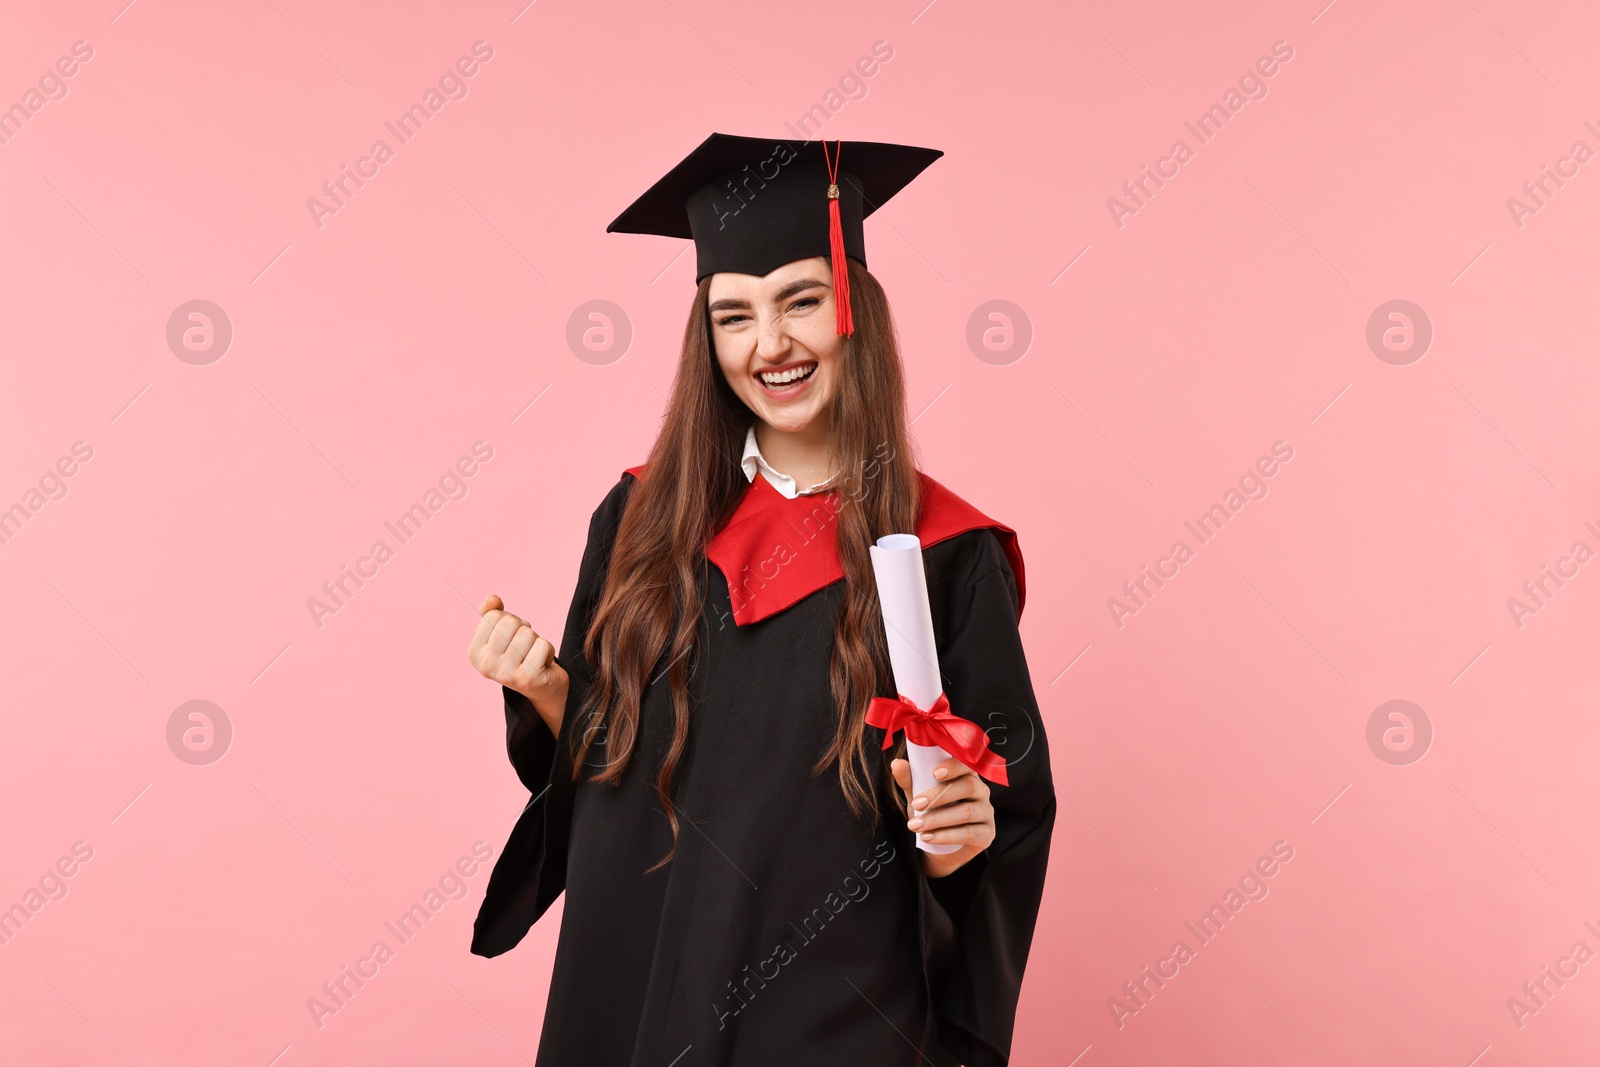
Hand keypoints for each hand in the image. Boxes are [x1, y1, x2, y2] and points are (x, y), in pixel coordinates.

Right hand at [468, 595, 568, 734]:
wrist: (542, 686)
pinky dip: (549, 650)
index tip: (513, 637)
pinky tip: (543, 663)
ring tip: (534, 655)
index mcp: (474, 653)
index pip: (493, 617)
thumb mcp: (502, 633)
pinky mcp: (528, 679)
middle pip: (509, 623)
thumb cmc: (520, 654)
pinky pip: (543, 645)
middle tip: (526, 646)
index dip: (509, 621)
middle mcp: (486, 666)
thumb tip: (493, 599)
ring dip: (536, 640)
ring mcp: (506, 674)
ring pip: (527, 633)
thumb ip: (493, 613)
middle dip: (523, 629)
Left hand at [890, 756, 994, 877]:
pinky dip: (946, 836)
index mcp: (967, 775)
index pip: (966, 764)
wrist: (940, 847)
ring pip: (967, 811)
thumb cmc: (932, 813)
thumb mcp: (918, 796)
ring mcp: (986, 813)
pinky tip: (928, 837)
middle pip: (968, 786)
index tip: (934, 773)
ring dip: (938, 818)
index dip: (953, 767)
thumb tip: (897, 764)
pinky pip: (969, 833)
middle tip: (916, 804)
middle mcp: (981, 791)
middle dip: (939, 795)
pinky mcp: (987, 835)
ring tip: (915, 826)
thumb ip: (910, 780)